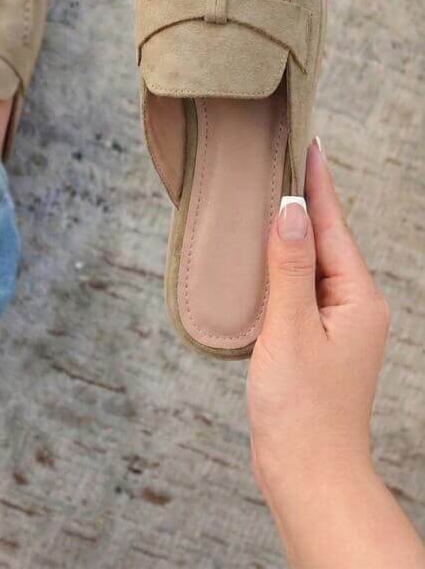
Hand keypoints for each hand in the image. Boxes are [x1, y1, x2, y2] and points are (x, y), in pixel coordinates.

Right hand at [247, 140, 424, 567]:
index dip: (316, 182)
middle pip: (325, 239)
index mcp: (357, 298)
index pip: (332, 225)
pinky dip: (280, 264)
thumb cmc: (302, 412)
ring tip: (267, 195)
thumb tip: (290, 208)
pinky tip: (262, 256)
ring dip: (290, 231)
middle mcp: (353, 305)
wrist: (308, 476)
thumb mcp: (289, 331)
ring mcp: (336, 324)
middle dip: (303, 199)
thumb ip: (288, 266)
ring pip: (310, 263)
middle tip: (279, 156)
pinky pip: (299, 287)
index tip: (306, 141)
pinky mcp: (315, 340)